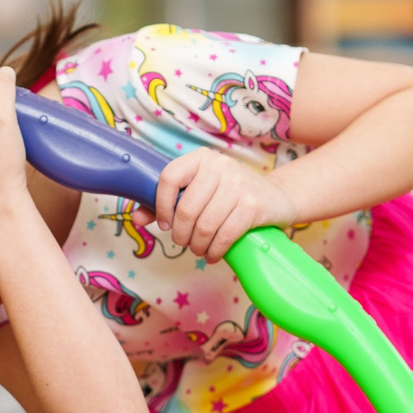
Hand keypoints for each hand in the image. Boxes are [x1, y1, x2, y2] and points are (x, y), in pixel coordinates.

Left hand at [149, 150, 294, 261]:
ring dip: (198, 246)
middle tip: (185, 243)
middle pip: (185, 209)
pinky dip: (215, 251)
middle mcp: (219, 166)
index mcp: (200, 158)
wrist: (276, 198)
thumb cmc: (229, 197)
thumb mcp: (199, 192)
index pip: (168, 178)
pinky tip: (213, 254)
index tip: (165, 224)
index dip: (160, 206)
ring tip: (200, 250)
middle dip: (181, 235)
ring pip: (204, 226)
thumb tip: (137, 218)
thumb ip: (165, 202)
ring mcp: (238, 184)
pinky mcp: (252, 205)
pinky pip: (224, 235)